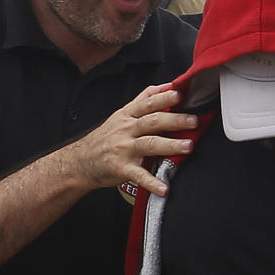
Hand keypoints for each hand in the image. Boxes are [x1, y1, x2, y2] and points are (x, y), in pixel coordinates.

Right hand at [72, 84, 197, 196]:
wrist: (81, 161)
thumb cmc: (106, 137)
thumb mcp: (121, 114)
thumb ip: (144, 99)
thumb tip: (167, 85)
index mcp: (128, 115)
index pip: (148, 103)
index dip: (164, 97)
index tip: (180, 94)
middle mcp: (126, 130)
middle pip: (152, 121)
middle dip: (175, 120)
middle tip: (194, 121)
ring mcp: (124, 149)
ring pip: (149, 144)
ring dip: (170, 145)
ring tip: (188, 146)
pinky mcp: (121, 168)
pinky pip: (139, 176)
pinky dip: (152, 182)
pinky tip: (164, 188)